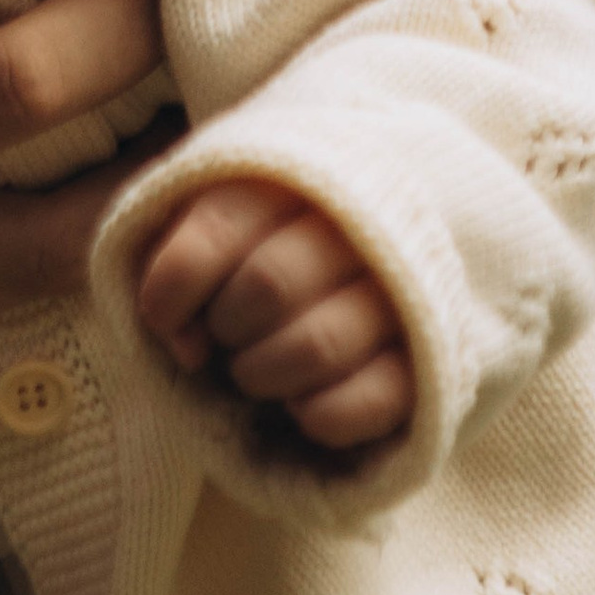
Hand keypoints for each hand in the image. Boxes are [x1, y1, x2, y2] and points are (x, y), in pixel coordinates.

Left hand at [134, 177, 414, 454]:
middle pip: (270, 283)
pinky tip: (303, 402)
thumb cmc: (266, 250)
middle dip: (227, 327)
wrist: (371, 261)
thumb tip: (185, 343)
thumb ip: (172, 264)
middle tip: (227, 337)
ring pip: (318, 344)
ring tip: (259, 370)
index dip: (176, 284)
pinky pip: (369, 401)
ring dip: (264, 373)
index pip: (221, 225)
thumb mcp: (210, 230)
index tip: (162, 317)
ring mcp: (403, 293)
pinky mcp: (432, 360)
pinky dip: (318, 414)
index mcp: (294, 180)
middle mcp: (359, 226)